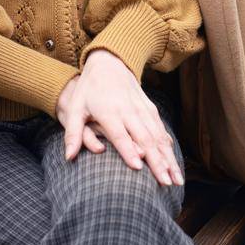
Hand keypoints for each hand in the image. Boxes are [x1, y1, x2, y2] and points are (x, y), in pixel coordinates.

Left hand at [53, 49, 183, 187]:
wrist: (109, 62)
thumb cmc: (89, 89)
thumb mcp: (75, 108)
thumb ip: (72, 133)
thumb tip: (68, 157)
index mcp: (109, 112)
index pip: (120, 135)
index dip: (129, 151)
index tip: (139, 168)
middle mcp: (129, 111)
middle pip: (145, 140)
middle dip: (157, 162)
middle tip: (166, 183)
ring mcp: (142, 109)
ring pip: (158, 137)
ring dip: (168, 159)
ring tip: (176, 179)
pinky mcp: (150, 108)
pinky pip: (161, 131)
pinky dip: (168, 148)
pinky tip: (173, 163)